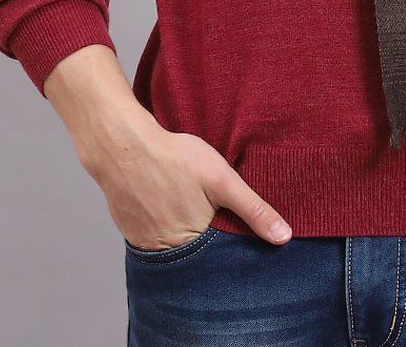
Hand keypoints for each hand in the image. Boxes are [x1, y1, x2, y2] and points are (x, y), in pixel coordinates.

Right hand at [85, 118, 292, 251]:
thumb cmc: (174, 158)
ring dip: (185, 236)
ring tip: (187, 207)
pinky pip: (154, 240)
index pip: (221, 260)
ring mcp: (146, 246)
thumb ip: (253, 209)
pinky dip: (164, 228)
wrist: (122, 146)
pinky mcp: (132, 234)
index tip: (238, 234)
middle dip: (209, 243)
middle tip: (208, 212)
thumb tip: (283, 237)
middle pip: (198, 257)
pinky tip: (167, 205)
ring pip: (176, 249)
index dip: (232, 246)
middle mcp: (168, 254)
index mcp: (194, 244)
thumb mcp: (222, 179)